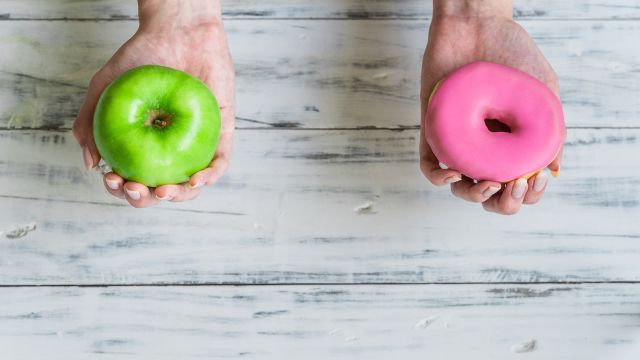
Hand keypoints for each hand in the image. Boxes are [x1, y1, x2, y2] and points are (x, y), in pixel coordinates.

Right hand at [72, 0, 234, 207]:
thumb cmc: (141, 59)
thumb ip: (90, 123)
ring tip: (164, 191)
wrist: (177, 32)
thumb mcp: (104, 89)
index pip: (132, 180)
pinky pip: (220, 163)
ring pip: (191, 185)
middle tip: (136, 188)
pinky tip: (196, 180)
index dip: (121, 190)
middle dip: (145, 199)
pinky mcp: (222, 135)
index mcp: (144, 147)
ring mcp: (197, 145)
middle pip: (160, 190)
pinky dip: (210, 177)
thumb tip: (91, 164)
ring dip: (178, 196)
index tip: (113, 179)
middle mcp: (171, 151)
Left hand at [420, 0, 563, 214]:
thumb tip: (552, 171)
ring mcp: (459, 141)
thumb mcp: (542, 94)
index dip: (528, 195)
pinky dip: (438, 178)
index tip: (534, 179)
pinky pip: (428, 164)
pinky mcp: (433, 130)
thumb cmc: (513, 56)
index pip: (520, 186)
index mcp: (512, 145)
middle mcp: (485, 148)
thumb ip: (550, 132)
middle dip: (504, 204)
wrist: (478, 26)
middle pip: (490, 196)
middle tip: (512, 186)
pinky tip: (453, 173)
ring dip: (474, 196)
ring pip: (460, 186)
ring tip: (488, 184)